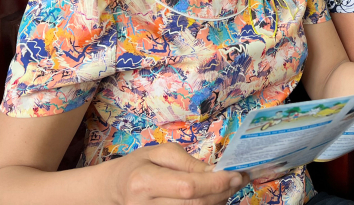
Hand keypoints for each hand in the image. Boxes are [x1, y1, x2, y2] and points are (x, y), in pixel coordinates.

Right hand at [110, 142, 248, 204]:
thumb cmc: (138, 165)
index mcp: (144, 182)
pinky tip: (213, 197)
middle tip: (239, 179)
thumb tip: (217, 172)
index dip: (216, 183)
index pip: (188, 187)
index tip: (236, 174)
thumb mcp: (160, 153)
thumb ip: (189, 162)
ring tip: (225, 186)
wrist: (115, 189)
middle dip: (223, 192)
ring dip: (218, 201)